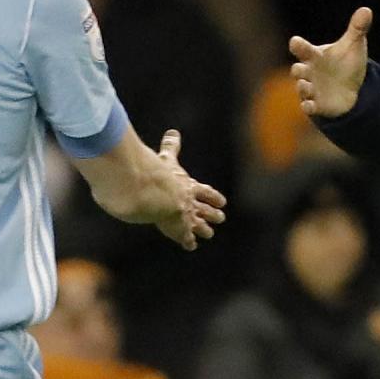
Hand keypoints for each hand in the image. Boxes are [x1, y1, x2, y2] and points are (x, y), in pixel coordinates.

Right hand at [142, 129, 227, 250]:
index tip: (222, 201)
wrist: (157, 194)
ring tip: (210, 233)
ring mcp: (187, 218)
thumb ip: (170, 147)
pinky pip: (186, 238)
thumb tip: (173, 132)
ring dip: (205, 229)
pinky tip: (191, 246)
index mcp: (190, 187)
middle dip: (213, 214)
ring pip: (199, 225)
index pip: (205, 192)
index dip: (213, 196)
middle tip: (221, 217)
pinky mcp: (179, 230)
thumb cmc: (160, 175)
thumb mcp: (167, 159)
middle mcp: (191, 203)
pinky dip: (189, 242)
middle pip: (205, 210)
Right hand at [290, 7, 372, 121]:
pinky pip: (308, 107)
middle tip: (301, 69)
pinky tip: (309, 106)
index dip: (298, 46)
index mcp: (315, 56)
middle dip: (298, 70)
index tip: (295, 42)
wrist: (350, 87)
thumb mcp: (353, 45)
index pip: (303, 49)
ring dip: (302, 87)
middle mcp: (309, 72)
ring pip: (301, 88)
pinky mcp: (317, 104)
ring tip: (306, 86)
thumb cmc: (346, 63)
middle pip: (298, 70)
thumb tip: (367, 10)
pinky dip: (308, 106)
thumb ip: (357, 28)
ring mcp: (312, 89)